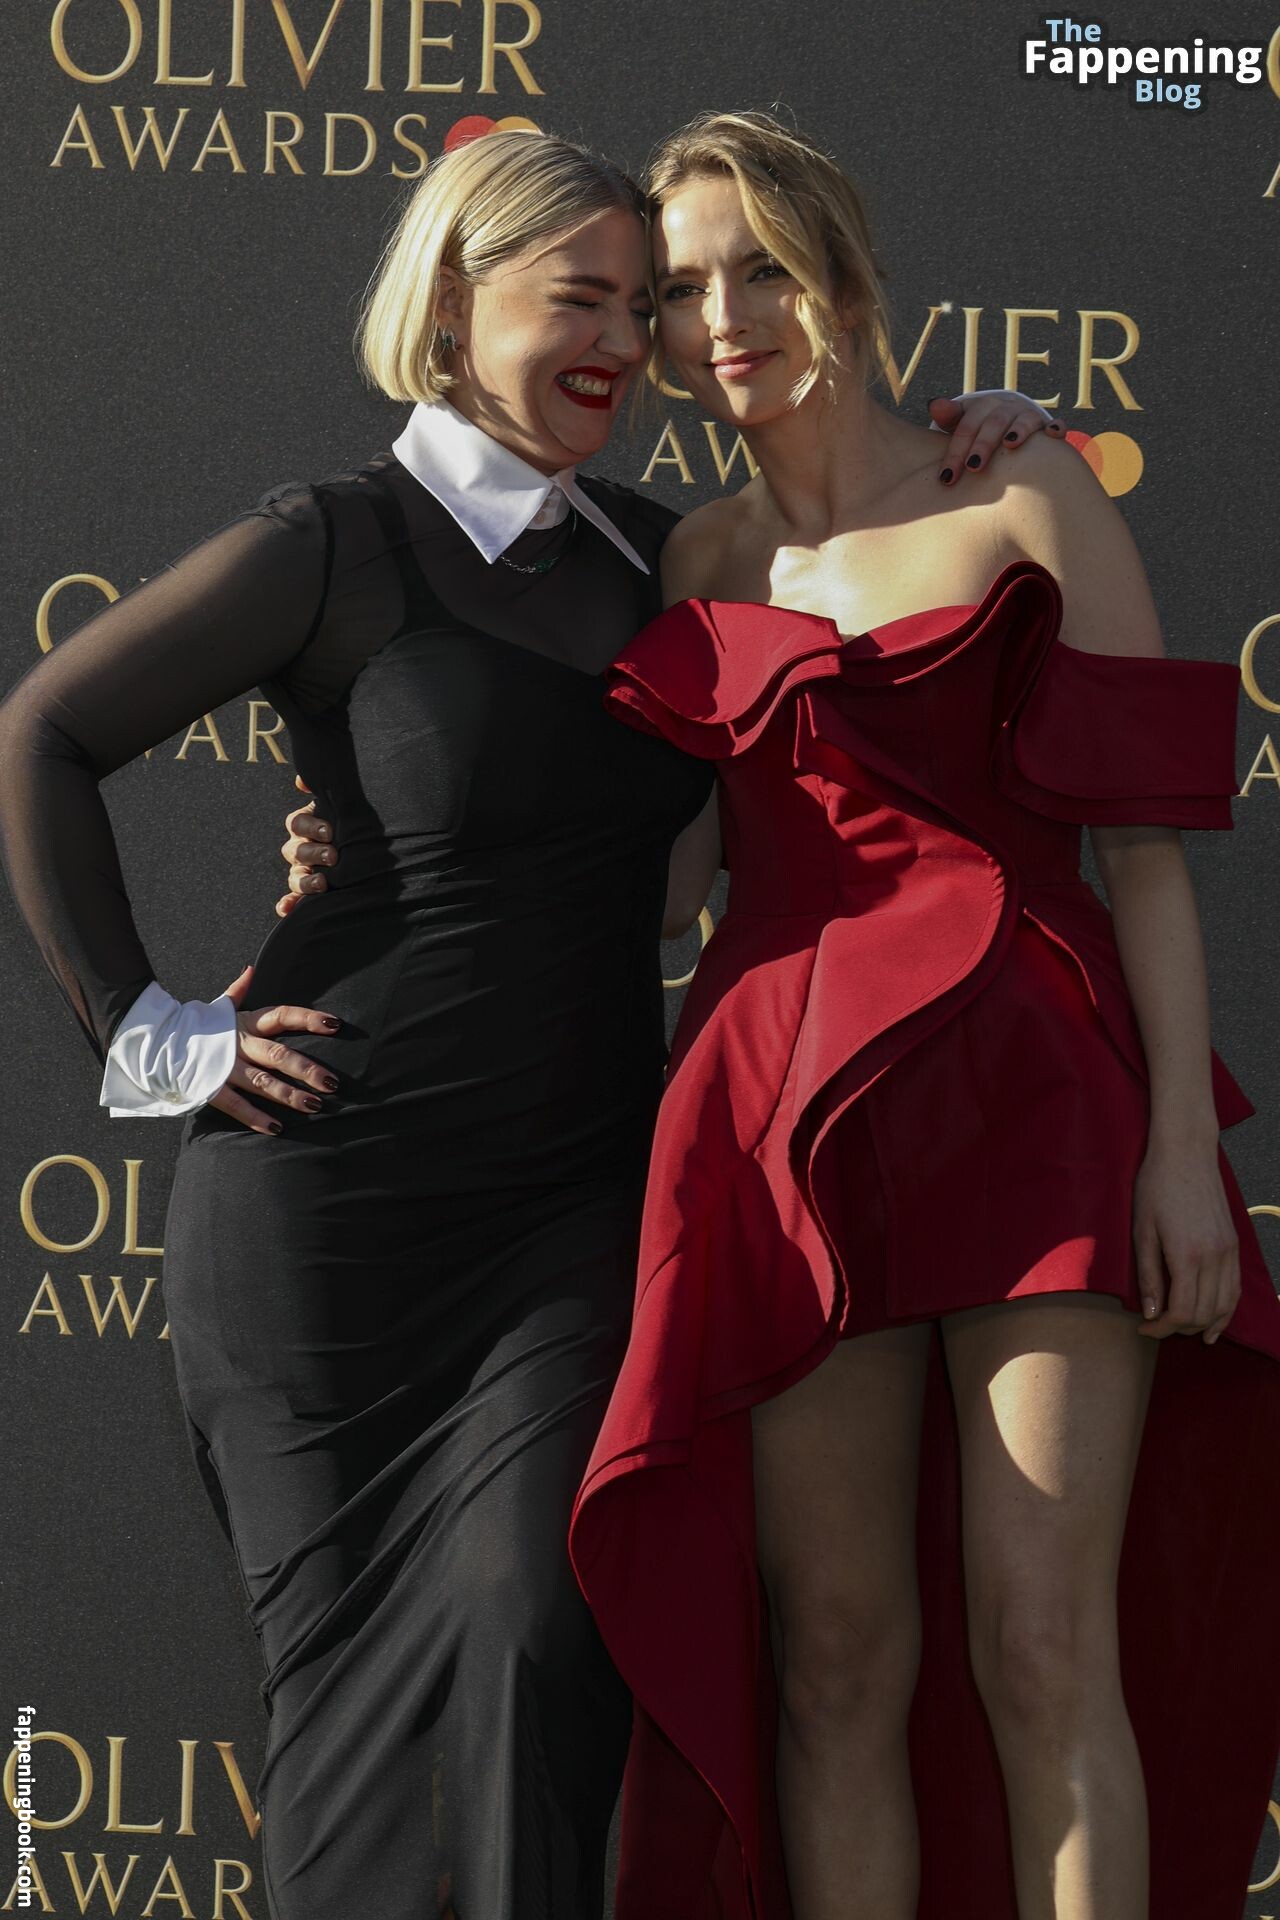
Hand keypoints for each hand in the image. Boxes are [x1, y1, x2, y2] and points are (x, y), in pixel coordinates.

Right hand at [204, 963, 341, 1134]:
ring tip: (314, 1105)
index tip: (334, 1024)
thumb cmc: (197, 1026)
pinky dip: (255, 1117)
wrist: (156, 1041)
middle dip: (307, 1069)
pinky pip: (235, 1105)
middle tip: (333, 1083)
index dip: (308, 1019)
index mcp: (244, 1022)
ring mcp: (224, 1067)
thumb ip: (238, 990)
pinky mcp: (210, 1087)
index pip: (281, 1016)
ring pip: (262, 1082)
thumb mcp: (218, 1006)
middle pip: (277, 1056)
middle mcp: (238, 1044)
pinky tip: (276, 1128)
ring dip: (289, 1095)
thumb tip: (251, 969)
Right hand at [276, 774, 337, 917]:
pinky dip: (288, 903)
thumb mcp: (341, 806)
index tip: (330, 830)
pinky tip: (286, 910)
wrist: (364, 846)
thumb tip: (301, 781)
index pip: (298, 823)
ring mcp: (302, 870)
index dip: (311, 827)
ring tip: (322, 884)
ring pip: (295, 876)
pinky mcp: (307, 891)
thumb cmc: (349, 822)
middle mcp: (299, 848)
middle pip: (296, 850)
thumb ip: (325, 792)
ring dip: (305, 881)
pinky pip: (293, 898)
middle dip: (313, 853)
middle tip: (333, 855)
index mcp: (304, 826)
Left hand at [928, 389, 1066, 485]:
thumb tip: (934, 406)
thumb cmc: (978, 429)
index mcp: (983, 407)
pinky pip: (1055, 424)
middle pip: (994, 422)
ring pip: (1025, 419)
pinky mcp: (1046, 426)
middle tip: (973, 467)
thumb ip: (950, 416)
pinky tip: (1054, 435)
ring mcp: (1028, 416)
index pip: (967, 426)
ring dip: (1019, 429)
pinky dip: (1056, 427)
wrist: (1007, 420)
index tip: (947, 477)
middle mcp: (1007, 408)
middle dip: (983, 443)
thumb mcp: (962, 422)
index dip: (956, 450)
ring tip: (1011, 443)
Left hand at [1132, 1141, 1239, 1344]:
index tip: (1144, 1329)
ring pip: (1225, 1305)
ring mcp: (1229, 1251)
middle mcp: (1214, 1257)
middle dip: (1180, 1329)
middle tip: (1157, 1327)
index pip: (1181, 1311)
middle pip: (1204, 1313)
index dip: (1162, 1329)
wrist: (1186, 1154)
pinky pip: (1235, 1288)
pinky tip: (1214, 1320)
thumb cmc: (1156, 1187)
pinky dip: (1226, 1309)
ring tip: (1184, 1331)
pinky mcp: (1234, 1244)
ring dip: (1205, 1323)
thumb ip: (1148, 1275)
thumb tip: (1151, 1314)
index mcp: (1187, 1255)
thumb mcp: (1142, 1231)